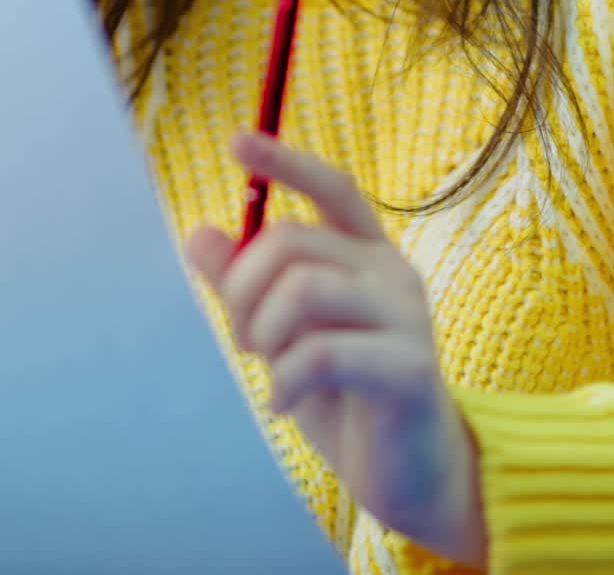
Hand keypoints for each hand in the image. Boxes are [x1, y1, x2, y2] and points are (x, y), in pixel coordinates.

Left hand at [185, 132, 486, 570]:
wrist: (414, 474)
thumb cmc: (348, 398)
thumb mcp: (286, 339)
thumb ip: (248, 288)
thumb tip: (199, 233)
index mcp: (367, 255)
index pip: (332, 188)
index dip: (286, 162)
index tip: (236, 139)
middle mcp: (392, 271)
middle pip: (291, 241)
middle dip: (243, 290)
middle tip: (246, 342)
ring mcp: (406, 316)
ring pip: (302, 289)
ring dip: (263, 334)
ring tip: (271, 370)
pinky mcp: (410, 366)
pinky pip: (323, 353)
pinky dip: (286, 381)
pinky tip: (284, 404)